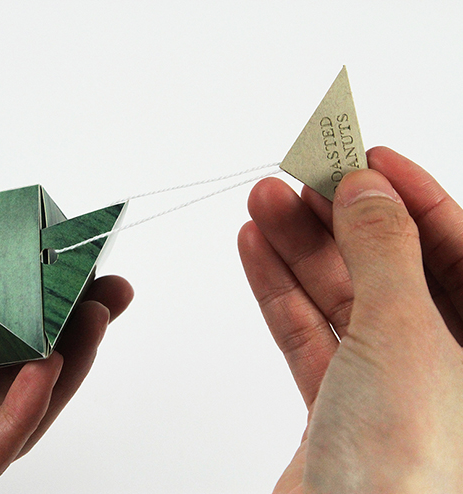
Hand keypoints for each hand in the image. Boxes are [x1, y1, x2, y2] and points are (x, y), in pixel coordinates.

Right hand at [238, 147, 462, 492]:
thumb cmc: (409, 469)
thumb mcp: (406, 333)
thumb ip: (384, 251)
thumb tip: (366, 192)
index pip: (458, 246)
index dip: (411, 196)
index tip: (367, 160)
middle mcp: (446, 361)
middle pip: (390, 266)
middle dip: (339, 218)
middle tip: (302, 177)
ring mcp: (389, 383)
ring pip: (341, 297)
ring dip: (298, 248)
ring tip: (265, 204)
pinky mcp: (338, 403)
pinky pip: (309, 332)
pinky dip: (280, 292)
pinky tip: (258, 253)